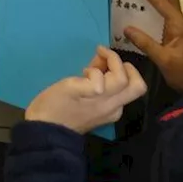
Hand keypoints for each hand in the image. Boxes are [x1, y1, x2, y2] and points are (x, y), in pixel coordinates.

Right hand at [26, 46, 146, 134]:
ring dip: (116, 72)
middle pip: (137, 86)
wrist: (46, 132)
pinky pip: (116, 93)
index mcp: (105, 101)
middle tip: (106, 59)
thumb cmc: (54, 105)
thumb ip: (89, 83)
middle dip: (125, 67)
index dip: (112, 58)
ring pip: (127, 89)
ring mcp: (111, 112)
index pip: (123, 76)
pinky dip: (109, 81)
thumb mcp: (68, 88)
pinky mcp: (105, 114)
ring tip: (95, 66)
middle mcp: (114, 107)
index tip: (98, 49)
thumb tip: (100, 82)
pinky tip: (91, 79)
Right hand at [122, 0, 182, 94]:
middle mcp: (178, 22)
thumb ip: (146, 43)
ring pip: (162, 5)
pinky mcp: (170, 35)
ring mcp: (174, 28)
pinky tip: (136, 9)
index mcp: (178, 24)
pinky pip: (158, 16)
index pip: (160, 1)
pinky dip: (148, 9)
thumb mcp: (164, 59)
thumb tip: (126, 28)